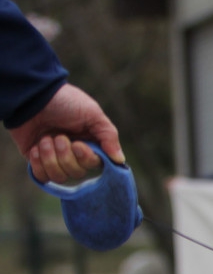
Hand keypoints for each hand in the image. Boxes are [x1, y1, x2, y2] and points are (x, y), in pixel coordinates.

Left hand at [8, 84, 124, 183]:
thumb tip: (120, 161)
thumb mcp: (93, 114)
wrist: (31, 96)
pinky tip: (36, 148)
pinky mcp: (37, 161)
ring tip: (45, 139)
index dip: (86, 159)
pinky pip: (42, 177)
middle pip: (77, 173)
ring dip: (51, 158)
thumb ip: (109, 137)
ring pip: (59, 177)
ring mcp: (55, 158)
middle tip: (59, 136)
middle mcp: (74, 154)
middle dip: (66, 156)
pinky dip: (38, 164)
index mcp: (90, 144)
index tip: (78, 144)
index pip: (95, 165)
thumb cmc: (65, 101)